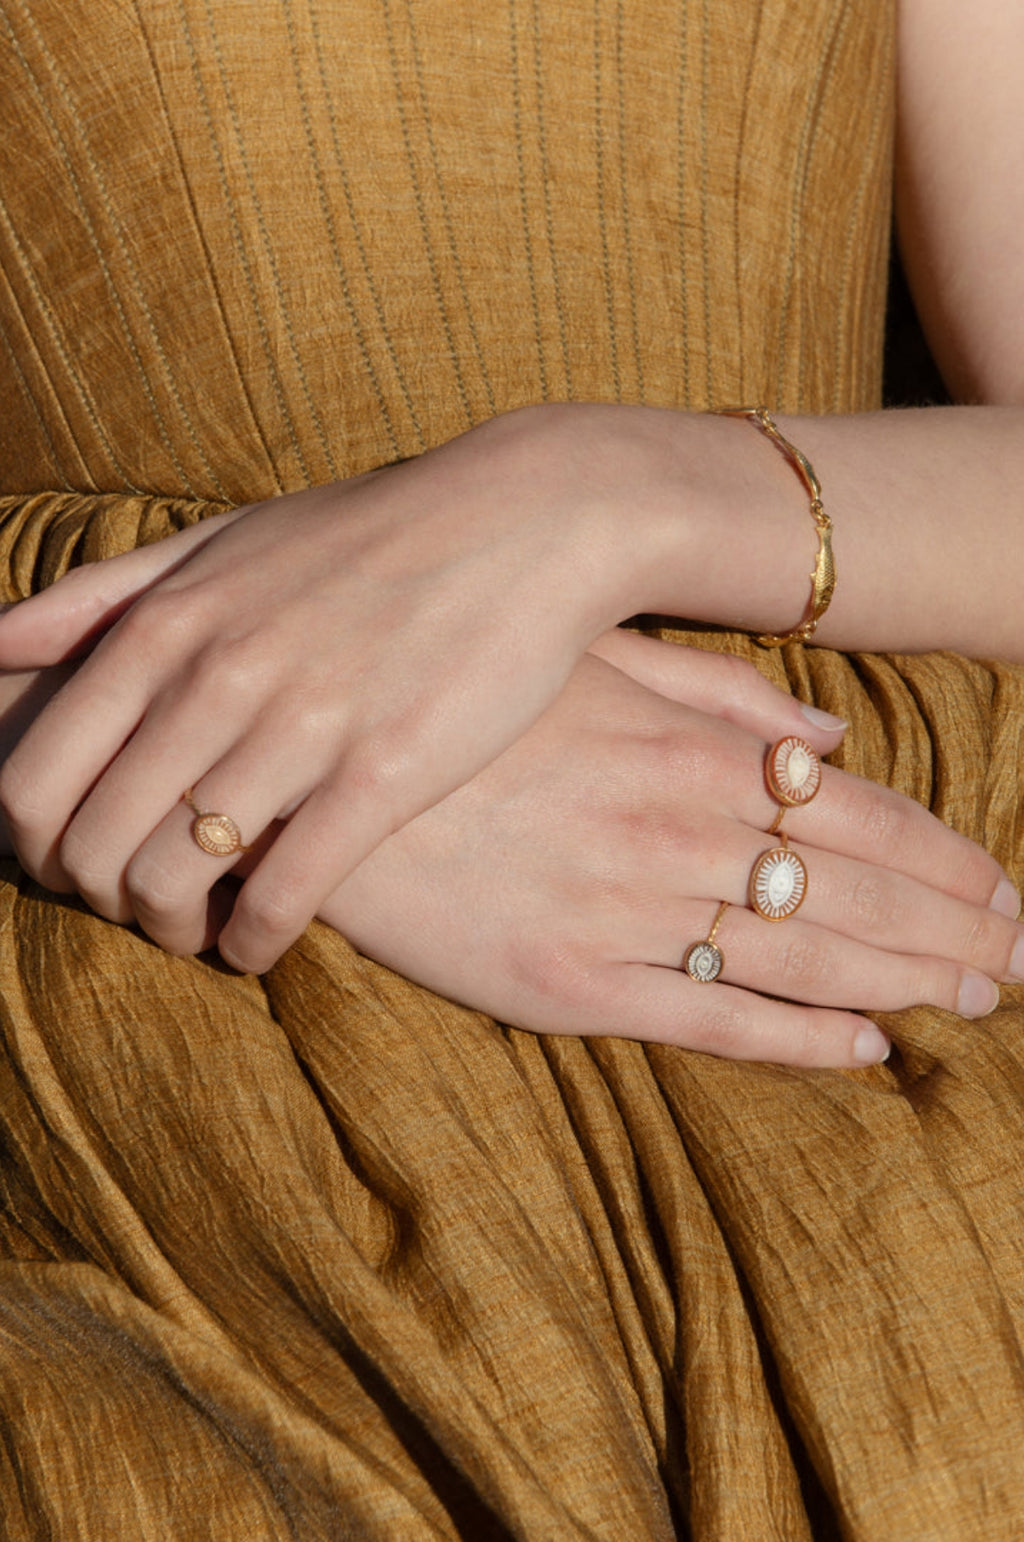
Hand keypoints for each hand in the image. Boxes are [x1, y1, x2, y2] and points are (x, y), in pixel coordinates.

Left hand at [0, 407, 682, 972]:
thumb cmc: (366, 538)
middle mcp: (217, 677)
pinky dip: (254, 943)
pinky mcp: (384, 772)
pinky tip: (260, 945)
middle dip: (98, 900)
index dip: (36, 849)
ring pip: (174, 879)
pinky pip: (285, 894)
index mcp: (166, 625)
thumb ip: (104, 595)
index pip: (36, 778)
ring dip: (171, 931)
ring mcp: (301, 726)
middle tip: (138, 908)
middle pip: (92, 844)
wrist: (522, 522)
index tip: (76, 865)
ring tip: (198, 932)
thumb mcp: (222, 543)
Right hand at [300, 635, 1021, 1066]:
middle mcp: (678, 834)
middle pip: (854, 893)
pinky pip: (712, 1021)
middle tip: (1019, 961)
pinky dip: (797, 1041)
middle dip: (951, 929)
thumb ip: (715, 694)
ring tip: (971, 1003)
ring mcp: (630, 913)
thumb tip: (827, 735)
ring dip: (902, 985)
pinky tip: (862, 1054)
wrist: (325, 784)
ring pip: (802, 959)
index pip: (856, 817)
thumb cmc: (462, 706)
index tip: (1005, 889)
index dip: (944, 858)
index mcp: (689, 754)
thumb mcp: (588, 664)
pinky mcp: (575, 984)